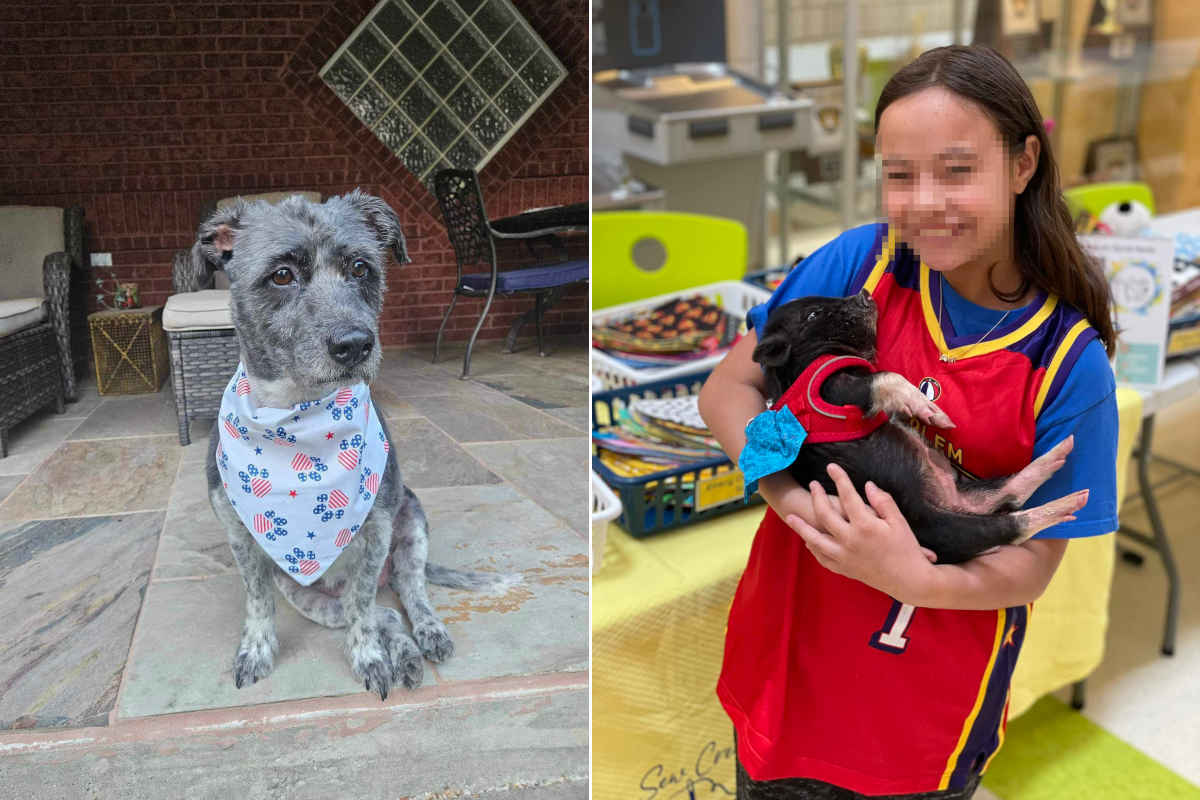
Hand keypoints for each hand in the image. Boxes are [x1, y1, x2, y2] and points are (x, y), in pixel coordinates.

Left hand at [784, 463, 936, 601]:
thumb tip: (868, 485)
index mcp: (865, 526)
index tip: (832, 466)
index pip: (847, 495)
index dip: (839, 479)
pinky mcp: (844, 570)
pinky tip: (808, 541)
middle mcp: (850, 541)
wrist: (909, 582)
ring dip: (800, 527)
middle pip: (825, 514)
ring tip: (789, 516)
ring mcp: (844, 557)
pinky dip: (813, 549)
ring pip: (815, 539)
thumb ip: (883, 502)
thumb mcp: (899, 522)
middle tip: (813, 484)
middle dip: (816, 497)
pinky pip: (822, 558)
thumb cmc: (907, 549)